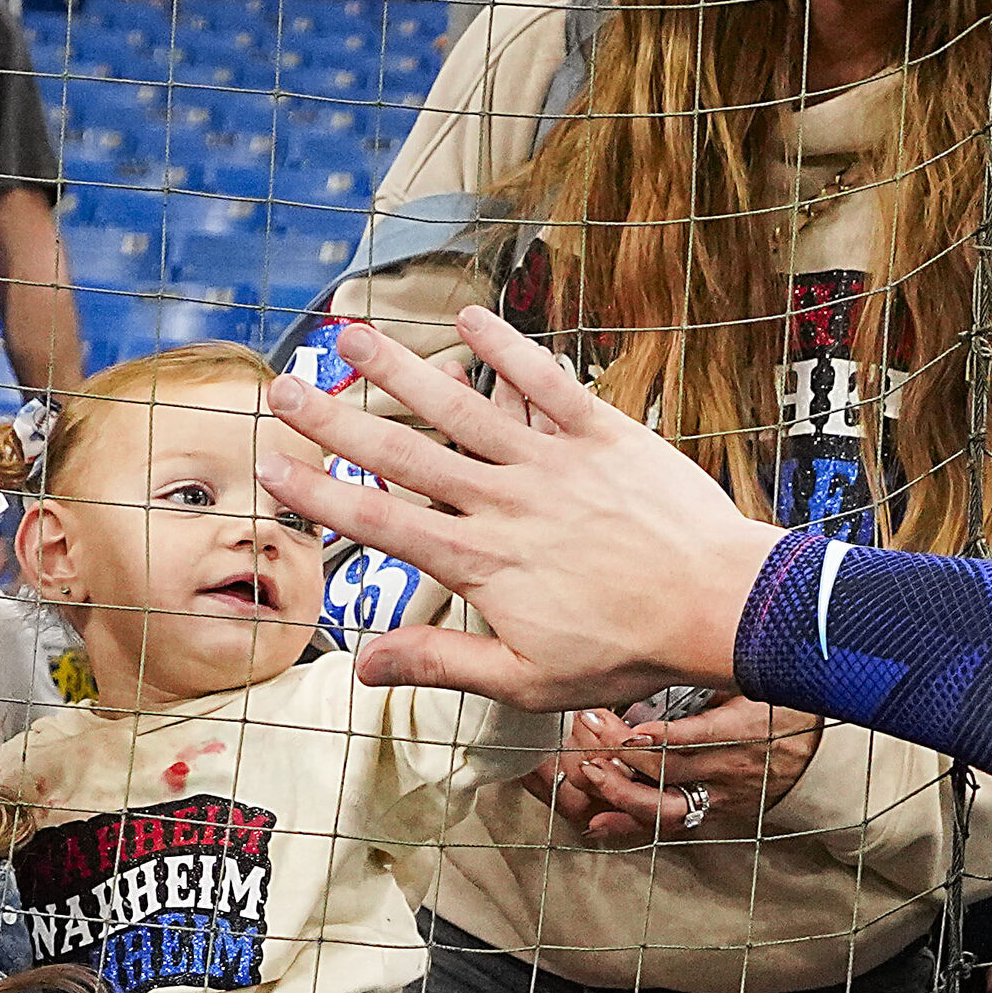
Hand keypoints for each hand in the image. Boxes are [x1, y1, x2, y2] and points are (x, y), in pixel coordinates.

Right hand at [258, 311, 781, 710]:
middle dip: (335, 419)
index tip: (271, 467)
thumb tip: (363, 668)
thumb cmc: (628, 652)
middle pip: (402, 453)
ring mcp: (551, 461)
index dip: (320, 495)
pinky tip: (469, 314)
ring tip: (349, 332)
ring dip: (401, 367)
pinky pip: (545, 381)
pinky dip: (507, 348)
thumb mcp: (527, 678)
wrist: (720, 606)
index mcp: (480, 561)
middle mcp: (504, 501)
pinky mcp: (601, 433)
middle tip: (282, 386)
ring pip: (461, 405)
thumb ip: (442, 663)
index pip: (380, 523)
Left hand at [531, 696, 821, 845]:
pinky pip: (668, 823)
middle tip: (590, 726)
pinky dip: (631, 825)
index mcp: (745, 730)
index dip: (664, 737)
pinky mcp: (712, 810)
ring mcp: (720, 794)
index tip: (631, 730)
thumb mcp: (759, 681)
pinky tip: (597, 822)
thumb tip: (683, 641)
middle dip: (624, 753)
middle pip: (672, 768)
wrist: (822, 757)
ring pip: (666, 806)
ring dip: (622, 792)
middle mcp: (731, 768)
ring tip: (590, 772)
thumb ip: (722, 670)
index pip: (700, 737)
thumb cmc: (785, 708)